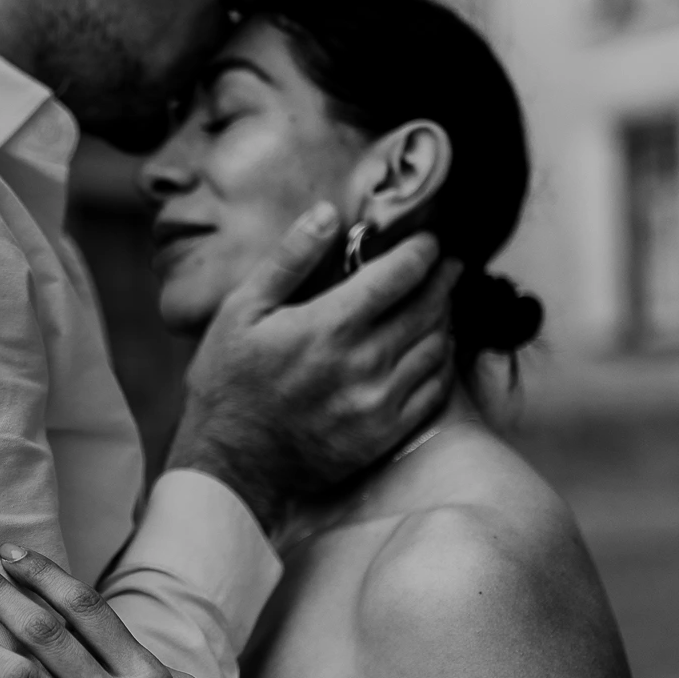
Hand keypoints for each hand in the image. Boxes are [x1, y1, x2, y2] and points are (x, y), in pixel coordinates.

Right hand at [169, 206, 460, 529]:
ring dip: (445, 319)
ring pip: (437, 347)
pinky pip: (435, 390)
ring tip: (441, 304)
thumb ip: (288, 260)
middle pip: (428, 308)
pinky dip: (443, 363)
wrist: (231, 464)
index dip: (423, 252)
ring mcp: (380, 401)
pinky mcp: (386, 433)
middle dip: (444, 280)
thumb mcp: (241, 311)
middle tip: (449, 266)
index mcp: (330, 325)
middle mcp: (364, 361)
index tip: (430, 242)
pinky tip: (435, 351)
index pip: (400, 275)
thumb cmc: (229, 382)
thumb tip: (327, 214)